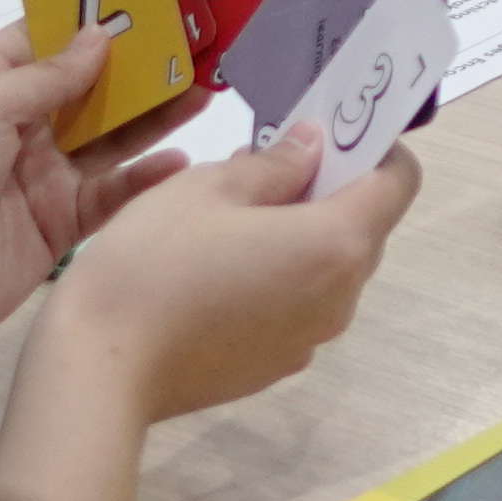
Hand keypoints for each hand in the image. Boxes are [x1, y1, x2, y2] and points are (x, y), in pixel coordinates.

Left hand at [0, 32, 208, 344]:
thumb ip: (47, 76)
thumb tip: (99, 35)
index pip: (44, 42)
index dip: (91, 22)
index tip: (143, 1)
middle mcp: (18, 127)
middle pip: (88, 91)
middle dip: (136, 70)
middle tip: (191, 48)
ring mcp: (41, 176)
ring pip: (110, 140)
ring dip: (154, 117)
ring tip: (200, 91)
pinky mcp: (59, 224)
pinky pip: (110, 195)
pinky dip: (144, 180)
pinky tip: (176, 161)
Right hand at [32, 128, 422, 423]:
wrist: (102, 368)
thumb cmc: (157, 260)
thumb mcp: (211, 187)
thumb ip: (276, 164)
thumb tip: (313, 146)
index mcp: (336, 244)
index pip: (399, 182)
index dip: (375, 148)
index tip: (330, 133)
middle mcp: (340, 298)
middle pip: (364, 228)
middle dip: (330, 190)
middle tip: (267, 166)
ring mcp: (310, 340)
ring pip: (329, 269)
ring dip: (301, 234)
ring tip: (232, 216)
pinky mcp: (276, 367)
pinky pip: (298, 306)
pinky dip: (279, 277)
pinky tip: (218, 270)